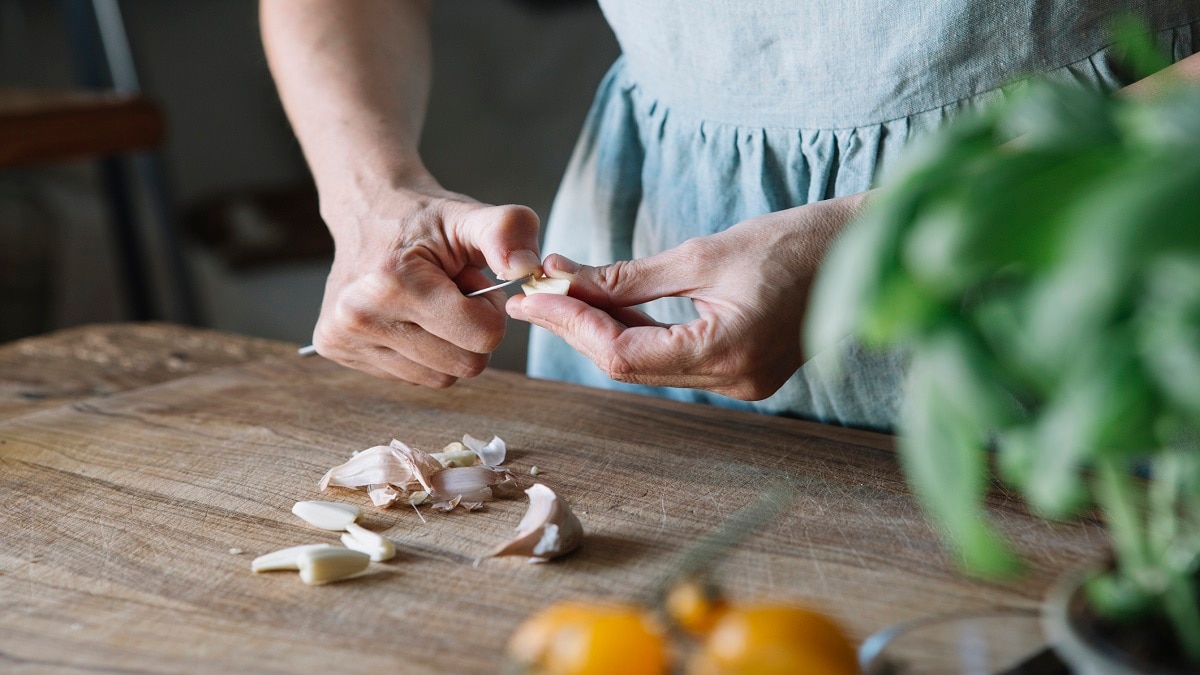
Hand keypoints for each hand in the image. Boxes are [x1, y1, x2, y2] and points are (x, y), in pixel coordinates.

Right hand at [312, 179, 541, 386]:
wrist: (367, 211)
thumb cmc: (424, 218)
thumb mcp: (470, 214)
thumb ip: (508, 231)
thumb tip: (527, 268)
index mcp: (392, 283)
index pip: (483, 337)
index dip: (489, 308)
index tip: (469, 281)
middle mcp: (359, 316)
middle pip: (465, 365)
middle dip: (472, 330)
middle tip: (451, 292)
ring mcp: (344, 338)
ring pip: (441, 378)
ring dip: (448, 344)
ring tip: (430, 302)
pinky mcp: (338, 351)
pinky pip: (414, 377)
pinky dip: (423, 352)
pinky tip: (409, 316)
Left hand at [506, 197, 860, 399]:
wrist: (862, 251)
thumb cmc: (795, 242)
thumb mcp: (705, 253)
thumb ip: (632, 276)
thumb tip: (569, 279)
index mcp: (726, 354)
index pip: (623, 355)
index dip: (571, 325)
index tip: (533, 296)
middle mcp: (733, 382)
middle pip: (630, 365)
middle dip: (579, 327)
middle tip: (536, 292)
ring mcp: (740, 383)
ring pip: (649, 364)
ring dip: (604, 330)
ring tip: (561, 294)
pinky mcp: (743, 372)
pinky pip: (674, 359)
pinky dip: (639, 333)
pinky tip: (608, 307)